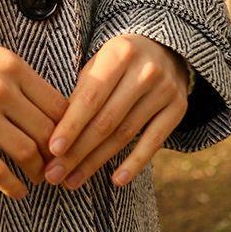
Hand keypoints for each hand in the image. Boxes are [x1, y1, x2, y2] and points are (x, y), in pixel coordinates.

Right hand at [0, 32, 70, 198]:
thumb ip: (19, 78)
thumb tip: (54, 110)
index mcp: (10, 65)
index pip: (58, 104)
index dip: (72, 129)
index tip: (71, 144)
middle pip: (47, 131)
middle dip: (59, 155)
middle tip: (61, 168)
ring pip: (26, 152)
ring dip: (40, 172)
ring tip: (42, 178)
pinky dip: (13, 185)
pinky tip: (18, 191)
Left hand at [43, 33, 191, 189]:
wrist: (165, 50)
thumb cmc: (118, 63)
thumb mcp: (98, 65)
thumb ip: (80, 95)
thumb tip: (57, 138)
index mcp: (119, 54)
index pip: (90, 98)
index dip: (71, 126)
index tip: (52, 151)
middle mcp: (145, 71)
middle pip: (106, 121)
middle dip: (78, 151)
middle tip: (55, 175)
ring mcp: (165, 90)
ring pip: (125, 134)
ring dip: (97, 161)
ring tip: (73, 180)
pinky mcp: (178, 108)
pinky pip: (154, 141)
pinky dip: (135, 163)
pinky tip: (117, 180)